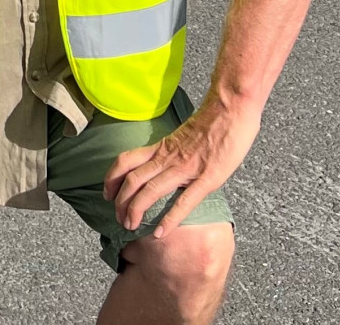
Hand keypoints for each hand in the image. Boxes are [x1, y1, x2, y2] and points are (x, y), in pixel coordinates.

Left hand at [104, 98, 261, 236]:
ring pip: (150, 190)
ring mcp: (186, 168)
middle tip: (117, 218)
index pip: (126, 161)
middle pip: (132, 179)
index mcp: (162, 146)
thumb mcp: (184, 134)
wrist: (232, 107)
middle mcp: (168, 157)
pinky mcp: (207, 178)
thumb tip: (170, 163)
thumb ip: (174, 149)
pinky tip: (160, 232)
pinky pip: (184, 201)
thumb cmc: (214, 118)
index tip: (107, 193)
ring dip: (135, 210)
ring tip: (129, 226)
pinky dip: (169, 218)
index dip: (111, 178)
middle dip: (120, 202)